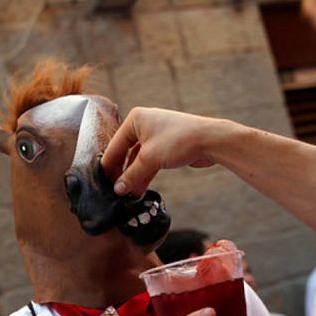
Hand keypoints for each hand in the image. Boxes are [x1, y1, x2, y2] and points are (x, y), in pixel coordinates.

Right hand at [101, 107, 221, 197]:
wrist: (211, 140)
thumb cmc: (179, 140)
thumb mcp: (150, 159)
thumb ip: (132, 176)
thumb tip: (119, 190)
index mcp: (135, 119)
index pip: (115, 146)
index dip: (109, 168)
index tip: (104, 185)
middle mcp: (144, 125)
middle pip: (126, 153)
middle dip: (123, 174)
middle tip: (116, 193)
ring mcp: (156, 135)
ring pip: (139, 160)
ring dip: (134, 177)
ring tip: (127, 196)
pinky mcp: (166, 147)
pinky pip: (150, 162)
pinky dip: (145, 175)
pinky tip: (139, 190)